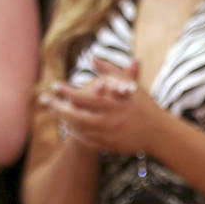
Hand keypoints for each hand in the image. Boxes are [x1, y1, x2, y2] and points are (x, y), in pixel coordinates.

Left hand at [42, 57, 160, 157]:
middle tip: (46, 100)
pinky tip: (69, 125)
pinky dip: (76, 133)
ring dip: (64, 121)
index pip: (83, 98)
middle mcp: (110, 122)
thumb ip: (110, 70)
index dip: (67, 92)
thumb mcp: (130, 85)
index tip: (55, 85)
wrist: (159, 133)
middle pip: (76, 117)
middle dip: (58, 108)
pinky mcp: (110, 147)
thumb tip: (92, 57)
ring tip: (55, 111)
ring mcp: (109, 136)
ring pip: (79, 130)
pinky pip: (87, 141)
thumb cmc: (143, 105)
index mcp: (114, 105)